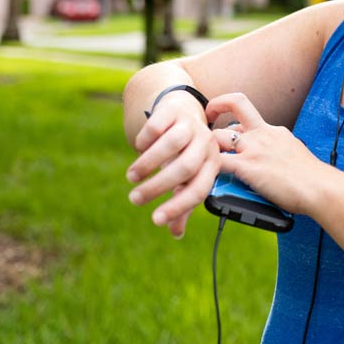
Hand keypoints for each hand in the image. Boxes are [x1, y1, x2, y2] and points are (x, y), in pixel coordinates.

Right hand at [126, 92, 220, 236]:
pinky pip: (157, 126)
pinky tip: (138, 149)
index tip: (155, 220)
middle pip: (185, 167)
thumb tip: (176, 233)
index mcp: (212, 164)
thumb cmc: (184, 151)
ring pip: (171, 145)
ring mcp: (191, 125)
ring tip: (132, 177)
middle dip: (158, 187)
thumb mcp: (186, 176)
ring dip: (148, 164)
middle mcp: (205, 144)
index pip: (199, 189)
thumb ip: (182, 201)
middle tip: (135, 199)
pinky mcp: (174, 111)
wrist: (181, 110)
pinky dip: (144, 140)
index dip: (178, 207)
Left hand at [207, 92, 327, 214]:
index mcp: (275, 131)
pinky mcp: (247, 167)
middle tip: (205, 122)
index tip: (226, 122)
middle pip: (235, 104)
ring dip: (206, 147)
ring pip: (218, 136)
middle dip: (216, 107)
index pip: (249, 116)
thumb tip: (270, 169)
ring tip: (200, 160)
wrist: (319, 187)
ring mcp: (254, 148)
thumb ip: (278, 155)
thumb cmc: (312, 180)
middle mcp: (263, 133)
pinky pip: (217, 163)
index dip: (233, 118)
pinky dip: (206, 170)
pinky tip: (202, 179)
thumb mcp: (294, 155)